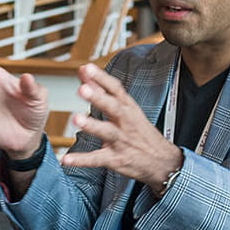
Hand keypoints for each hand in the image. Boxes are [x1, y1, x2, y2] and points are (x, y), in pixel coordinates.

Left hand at [62, 63, 182, 188]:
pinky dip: (82, 160)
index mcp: (128, 108)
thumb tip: (86, 74)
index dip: (101, 78)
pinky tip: (67, 159)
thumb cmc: (141, 133)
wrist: (163, 162)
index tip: (87, 68)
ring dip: (92, 125)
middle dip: (98, 97)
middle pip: (113, 107)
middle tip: (83, 89)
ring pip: (107, 131)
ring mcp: (121, 141)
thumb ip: (103, 92)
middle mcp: (125, 122)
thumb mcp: (127, 110)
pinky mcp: (116, 159)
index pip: (115, 89)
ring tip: (76, 118)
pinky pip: (97, 159)